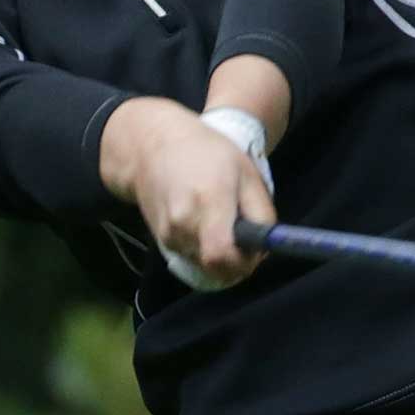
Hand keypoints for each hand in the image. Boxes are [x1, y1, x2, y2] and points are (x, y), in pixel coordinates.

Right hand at [103, 99, 275, 288]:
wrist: (152, 146)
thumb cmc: (208, 153)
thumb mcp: (247, 175)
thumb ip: (262, 215)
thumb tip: (263, 250)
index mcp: (208, 202)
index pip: (221, 256)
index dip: (243, 264)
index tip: (255, 252)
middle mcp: (183, 223)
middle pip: (216, 267)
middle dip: (236, 261)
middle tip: (244, 236)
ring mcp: (167, 234)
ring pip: (204, 265)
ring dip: (220, 255)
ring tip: (221, 220)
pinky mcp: (160, 240)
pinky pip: (192, 257)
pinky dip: (204, 248)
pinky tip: (203, 221)